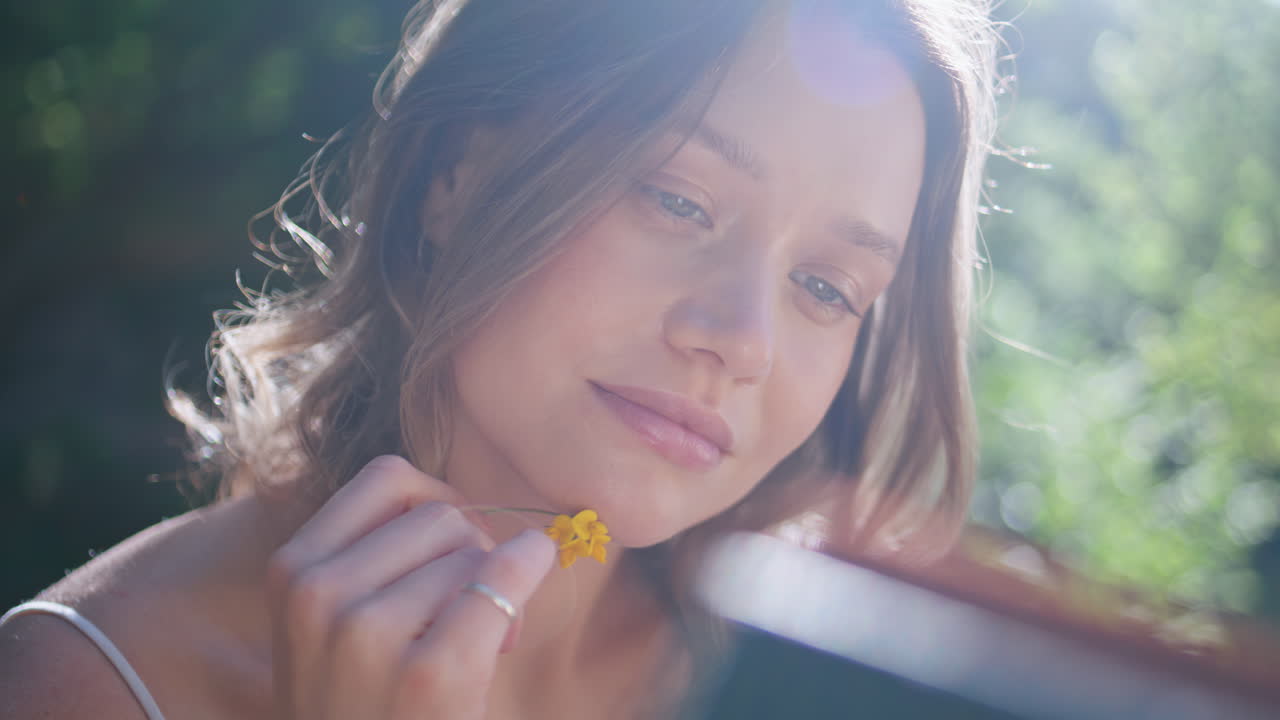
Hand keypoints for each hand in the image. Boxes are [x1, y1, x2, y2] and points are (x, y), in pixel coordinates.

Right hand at [266, 455, 555, 718]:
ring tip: (477, 647)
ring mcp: (367, 633)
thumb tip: (464, 504)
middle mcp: (318, 594)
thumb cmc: (359, 705)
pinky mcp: (429, 674)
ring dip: (493, 588)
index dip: (436, 500)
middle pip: (439, 514)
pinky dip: (526, 575)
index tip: (450, 544)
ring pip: (472, 553)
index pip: (387, 477)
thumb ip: (372, 556)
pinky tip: (523, 604)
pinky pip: (499, 585)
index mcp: (291, 569)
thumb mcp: (329, 624)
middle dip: (470, 551)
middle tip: (468, 611)